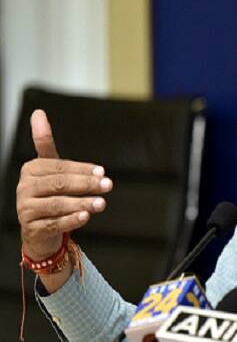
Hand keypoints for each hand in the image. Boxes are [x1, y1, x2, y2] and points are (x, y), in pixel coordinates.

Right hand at [16, 110, 112, 262]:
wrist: (39, 228)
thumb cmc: (49, 193)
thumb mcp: (49, 168)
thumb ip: (44, 142)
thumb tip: (38, 112)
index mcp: (31, 170)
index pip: (59, 167)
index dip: (82, 169)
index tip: (102, 172)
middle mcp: (24, 188)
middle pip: (59, 184)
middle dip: (86, 184)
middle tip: (108, 185)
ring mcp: (26, 209)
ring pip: (57, 205)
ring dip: (82, 203)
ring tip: (102, 203)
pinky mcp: (33, 228)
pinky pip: (54, 224)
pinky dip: (71, 220)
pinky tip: (86, 217)